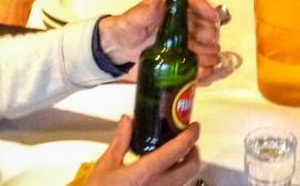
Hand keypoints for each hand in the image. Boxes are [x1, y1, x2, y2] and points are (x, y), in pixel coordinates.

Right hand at [84, 116, 200, 185]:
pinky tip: (161, 172)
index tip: (194, 125)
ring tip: (172, 155)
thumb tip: (127, 120)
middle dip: (193, 151)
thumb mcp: (106, 166)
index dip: (191, 135)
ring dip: (185, 165)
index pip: (179, 149)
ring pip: (185, 179)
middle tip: (184, 141)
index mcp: (149, 172)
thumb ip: (120, 142)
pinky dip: (175, 177)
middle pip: (192, 167)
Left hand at [97, 0, 221, 75]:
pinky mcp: (179, 55)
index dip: (206, 7)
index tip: (214, 17)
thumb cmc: (123, 29)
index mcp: (170, 6)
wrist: (114, 50)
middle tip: (210, 45)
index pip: (192, 2)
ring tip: (209, 61)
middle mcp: (179, 21)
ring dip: (209, 52)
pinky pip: (196, 58)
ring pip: (203, 43)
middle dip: (209, 34)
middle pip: (202, 23)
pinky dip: (202, 65)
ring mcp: (181, 39)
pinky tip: (204, 71)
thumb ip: (143, 12)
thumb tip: (159, 1)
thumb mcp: (131, 20)